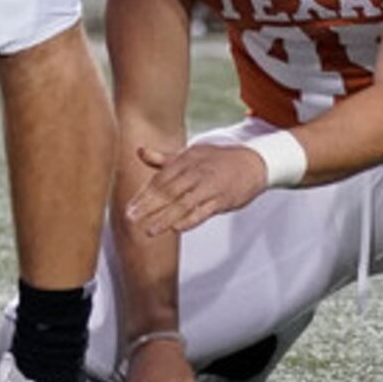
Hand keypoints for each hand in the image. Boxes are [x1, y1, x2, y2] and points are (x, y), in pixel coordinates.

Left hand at [124, 139, 270, 237]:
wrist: (252, 162)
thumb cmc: (216, 160)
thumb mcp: (190, 155)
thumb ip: (163, 159)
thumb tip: (139, 151)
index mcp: (185, 160)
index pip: (160, 179)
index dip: (144, 195)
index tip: (130, 208)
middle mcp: (196, 172)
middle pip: (168, 191)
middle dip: (148, 206)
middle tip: (131, 218)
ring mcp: (210, 186)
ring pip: (184, 203)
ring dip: (165, 218)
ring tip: (149, 230)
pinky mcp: (223, 199)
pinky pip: (204, 211)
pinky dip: (190, 220)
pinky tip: (176, 228)